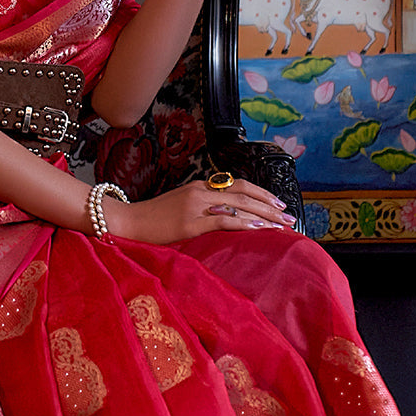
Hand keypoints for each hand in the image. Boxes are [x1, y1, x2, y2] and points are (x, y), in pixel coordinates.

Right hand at [104, 178, 295, 245]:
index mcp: (199, 187)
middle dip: (271, 205)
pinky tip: (262, 230)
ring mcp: (196, 206)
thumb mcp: (178, 207)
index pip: (239, 185)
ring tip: (284, 226)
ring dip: (266, 216)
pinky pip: (226, 222)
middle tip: (290, 216)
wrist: (125, 222)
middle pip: (245, 194)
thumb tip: (224, 218)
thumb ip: (201, 208)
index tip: (278, 204)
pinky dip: (247, 224)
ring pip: (240, 207)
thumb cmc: (151, 220)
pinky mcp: (191, 223)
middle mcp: (201, 192)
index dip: (262, 193)